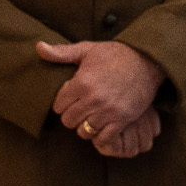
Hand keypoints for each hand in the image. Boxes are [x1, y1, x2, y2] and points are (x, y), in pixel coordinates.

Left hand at [38, 40, 165, 149]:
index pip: (58, 105)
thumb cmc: (115, 54)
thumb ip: (61, 53)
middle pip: (69, 121)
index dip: (62, 103)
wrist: (147, 61)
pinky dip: (101, 135)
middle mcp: (94, 98)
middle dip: (71, 116)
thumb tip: (38, 48)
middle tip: (80, 109)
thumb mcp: (87, 50)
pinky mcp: (123, 119)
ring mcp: (109, 110)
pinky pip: (104, 138)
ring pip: (84, 131)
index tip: (71, 99)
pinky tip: (103, 126)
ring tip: (91, 117)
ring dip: (86, 126)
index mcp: (82, 82)